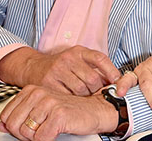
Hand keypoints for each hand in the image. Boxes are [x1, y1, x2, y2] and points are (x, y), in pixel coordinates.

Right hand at [0, 46, 120, 94]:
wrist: (34, 67)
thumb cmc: (62, 66)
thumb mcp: (77, 59)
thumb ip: (93, 67)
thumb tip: (115, 80)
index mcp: (79, 51)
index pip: (100, 58)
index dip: (111, 70)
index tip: (117, 80)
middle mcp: (69, 58)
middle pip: (92, 78)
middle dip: (97, 89)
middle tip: (95, 93)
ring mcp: (58, 70)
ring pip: (81, 89)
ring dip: (85, 96)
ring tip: (83, 96)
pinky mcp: (49, 83)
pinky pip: (67, 96)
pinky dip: (73, 100)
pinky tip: (72, 99)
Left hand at [0, 85, 116, 140]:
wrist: (96, 110)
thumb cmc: (70, 110)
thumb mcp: (41, 110)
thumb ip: (21, 115)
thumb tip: (2, 125)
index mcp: (32, 90)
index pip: (6, 116)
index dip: (16, 128)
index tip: (29, 127)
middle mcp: (39, 93)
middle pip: (14, 126)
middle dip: (24, 135)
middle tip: (40, 132)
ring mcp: (49, 103)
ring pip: (27, 133)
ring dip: (37, 138)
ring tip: (49, 130)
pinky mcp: (59, 115)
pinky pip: (41, 138)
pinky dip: (48, 140)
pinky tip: (56, 132)